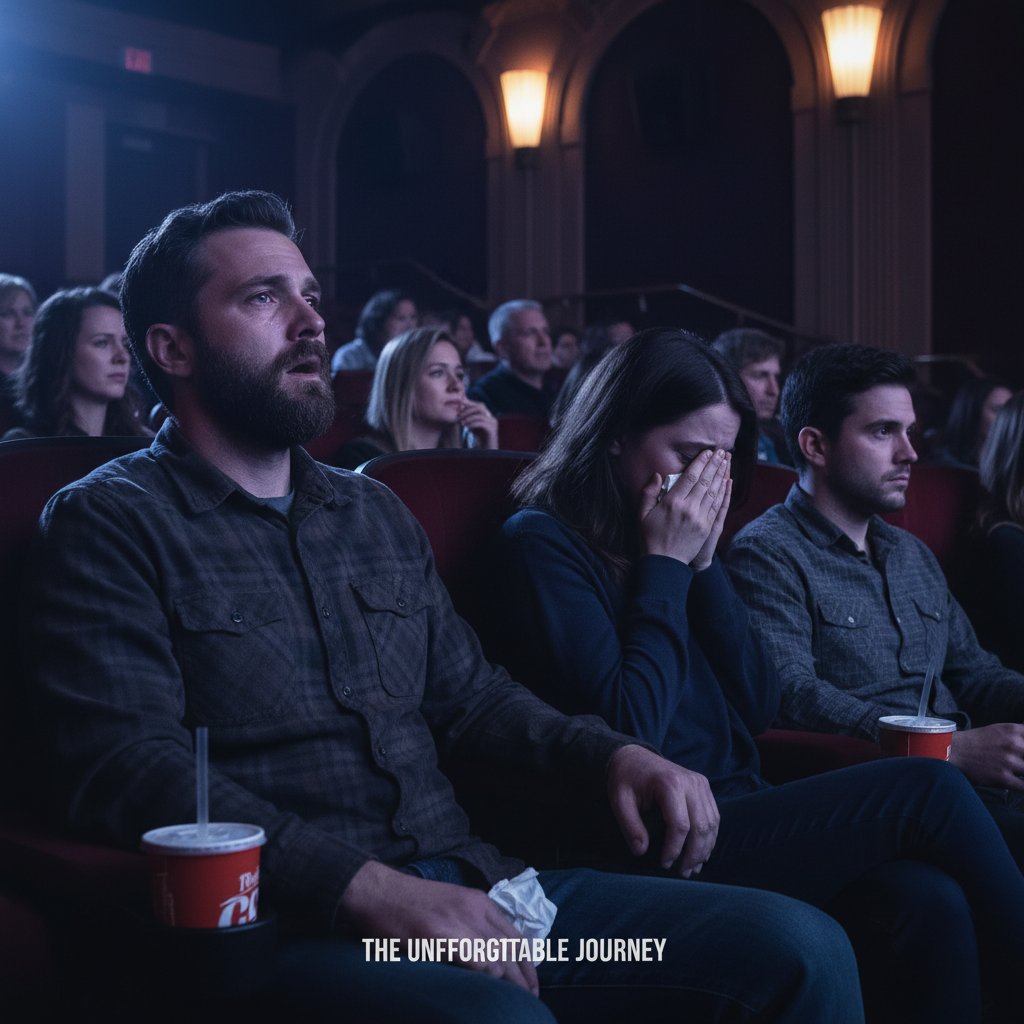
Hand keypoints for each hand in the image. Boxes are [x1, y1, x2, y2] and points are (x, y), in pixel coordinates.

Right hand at [341, 861, 538, 993]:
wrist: (377, 890)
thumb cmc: (410, 903)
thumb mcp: (451, 905)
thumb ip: (472, 924)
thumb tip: (491, 956)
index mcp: (479, 902)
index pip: (516, 936)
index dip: (528, 964)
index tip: (532, 985)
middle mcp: (474, 909)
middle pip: (511, 949)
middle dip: (524, 979)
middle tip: (529, 1001)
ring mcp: (457, 921)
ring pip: (497, 956)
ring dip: (510, 983)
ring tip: (514, 1003)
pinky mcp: (439, 934)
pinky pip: (474, 957)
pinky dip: (486, 973)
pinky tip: (489, 987)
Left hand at [457, 399, 498, 449]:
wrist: (488, 452)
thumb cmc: (480, 439)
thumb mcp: (473, 427)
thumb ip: (469, 418)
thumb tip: (459, 410)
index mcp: (488, 416)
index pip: (478, 405)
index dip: (468, 405)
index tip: (458, 409)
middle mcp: (492, 418)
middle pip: (481, 406)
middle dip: (468, 410)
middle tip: (459, 416)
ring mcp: (493, 423)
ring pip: (481, 414)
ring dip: (469, 417)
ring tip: (461, 423)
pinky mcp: (492, 430)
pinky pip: (482, 423)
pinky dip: (473, 424)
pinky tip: (467, 428)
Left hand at [607, 744, 719, 876]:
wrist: (634, 756)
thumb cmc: (625, 779)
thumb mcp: (619, 801)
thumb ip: (630, 826)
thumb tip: (641, 852)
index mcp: (669, 783)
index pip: (680, 825)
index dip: (674, 849)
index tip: (663, 864)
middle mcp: (690, 782)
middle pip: (700, 826)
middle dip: (693, 855)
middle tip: (681, 874)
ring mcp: (700, 783)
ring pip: (711, 823)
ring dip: (704, 849)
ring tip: (692, 868)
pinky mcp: (704, 786)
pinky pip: (713, 816)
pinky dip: (710, 837)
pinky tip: (700, 853)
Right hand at [639, 449, 729, 566]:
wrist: (665, 563)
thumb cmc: (650, 538)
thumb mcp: (642, 514)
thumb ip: (648, 493)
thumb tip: (658, 475)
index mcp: (672, 503)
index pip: (690, 477)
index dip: (700, 462)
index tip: (707, 451)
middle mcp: (688, 508)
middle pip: (705, 481)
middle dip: (714, 464)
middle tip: (722, 451)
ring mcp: (700, 518)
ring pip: (714, 491)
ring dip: (722, 474)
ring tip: (727, 461)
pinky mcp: (707, 527)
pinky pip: (718, 505)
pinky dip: (724, 491)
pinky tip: (727, 481)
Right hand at [949, 723, 1023, 790]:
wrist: (953, 751)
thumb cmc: (976, 741)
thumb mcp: (999, 729)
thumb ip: (1020, 734)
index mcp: (1014, 731)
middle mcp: (1013, 744)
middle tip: (1022, 765)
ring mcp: (1009, 762)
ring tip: (1017, 771)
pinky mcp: (1003, 777)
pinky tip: (1020, 785)